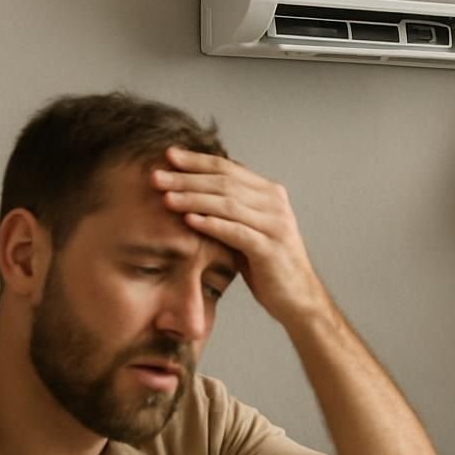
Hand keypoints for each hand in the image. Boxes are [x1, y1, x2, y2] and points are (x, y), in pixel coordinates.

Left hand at [151, 147, 324, 323]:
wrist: (298, 298)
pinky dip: (212, 224)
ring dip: (193, 199)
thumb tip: (191, 191)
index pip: (228, 168)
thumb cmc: (267, 265)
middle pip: (225, 182)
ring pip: (228, 204)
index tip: (168, 156)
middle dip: (187, 178)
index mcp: (269, 193)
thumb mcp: (248, 230)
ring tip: (166, 197)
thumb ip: (229, 210)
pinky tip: (189, 220)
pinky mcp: (271, 248)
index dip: (197, 161)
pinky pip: (236, 231)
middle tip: (156, 176)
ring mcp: (275, 225)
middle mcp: (275, 203)